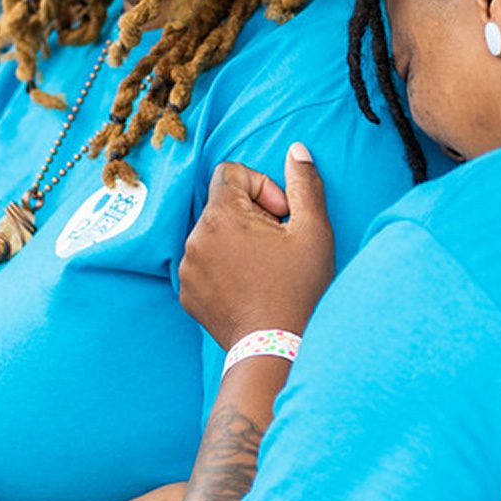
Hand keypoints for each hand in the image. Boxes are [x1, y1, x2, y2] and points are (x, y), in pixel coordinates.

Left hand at [179, 143, 333, 348]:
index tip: (281, 215)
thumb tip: (296, 150)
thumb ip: (304, 183)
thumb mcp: (314, 231)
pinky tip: (250, 286)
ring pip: (214, 233)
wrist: (276, 349)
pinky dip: (225, 265)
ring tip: (265, 267)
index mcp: (221, 216)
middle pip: (223, 204)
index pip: (231, 172)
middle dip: (252, 214)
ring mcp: (187, 268)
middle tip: (278, 244)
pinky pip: (204, 262)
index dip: (261, 186)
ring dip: (238, 240)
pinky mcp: (187, 293)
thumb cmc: (298, 289)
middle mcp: (194, 237)